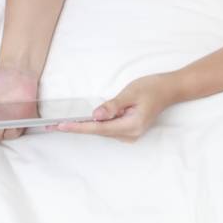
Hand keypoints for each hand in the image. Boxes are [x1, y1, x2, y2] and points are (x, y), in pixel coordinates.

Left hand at [55, 74, 181, 141]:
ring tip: (63, 123)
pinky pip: (107, 129)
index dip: (78, 127)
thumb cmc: (152, 88)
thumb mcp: (131, 93)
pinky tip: (83, 121)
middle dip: (77, 127)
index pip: (98, 128)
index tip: (60, 126)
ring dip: (84, 126)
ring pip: (102, 131)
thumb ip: (113, 106)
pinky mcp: (128, 131)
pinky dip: (95, 125)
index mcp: (131, 126)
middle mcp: (130, 134)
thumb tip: (96, 116)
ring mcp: (130, 134)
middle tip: (53, 125)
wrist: (169, 89)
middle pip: (98, 132)